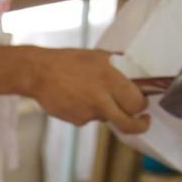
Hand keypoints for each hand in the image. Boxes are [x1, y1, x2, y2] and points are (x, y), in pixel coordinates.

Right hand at [21, 47, 149, 134]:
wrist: (38, 73)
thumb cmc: (68, 61)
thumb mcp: (98, 56)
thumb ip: (118, 67)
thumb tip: (134, 73)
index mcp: (110, 81)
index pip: (137, 103)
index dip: (142, 106)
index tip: (144, 106)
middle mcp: (101, 100)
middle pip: (127, 124)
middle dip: (138, 125)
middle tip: (142, 120)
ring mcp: (87, 113)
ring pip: (106, 118)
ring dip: (105, 110)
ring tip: (88, 93)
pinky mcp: (75, 120)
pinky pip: (88, 118)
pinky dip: (86, 110)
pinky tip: (76, 97)